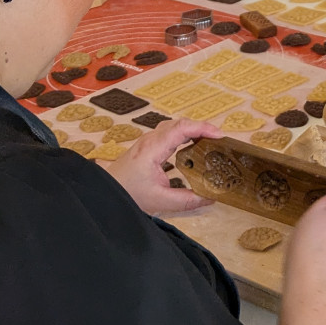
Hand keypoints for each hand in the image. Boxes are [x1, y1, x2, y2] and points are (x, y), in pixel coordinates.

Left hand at [99, 118, 219, 215]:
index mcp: (153, 148)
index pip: (182, 128)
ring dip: (193, 129)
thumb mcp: (160, 201)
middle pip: (180, 123)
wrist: (104, 193)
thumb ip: (187, 200)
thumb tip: (211, 198)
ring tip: (210, 140)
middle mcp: (150, 139)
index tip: (220, 136)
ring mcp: (148, 140)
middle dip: (202, 127)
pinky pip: (169, 132)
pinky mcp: (147, 145)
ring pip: (174, 125)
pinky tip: (192, 144)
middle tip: (219, 139)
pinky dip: (185, 134)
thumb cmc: (128, 194)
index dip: (203, 128)